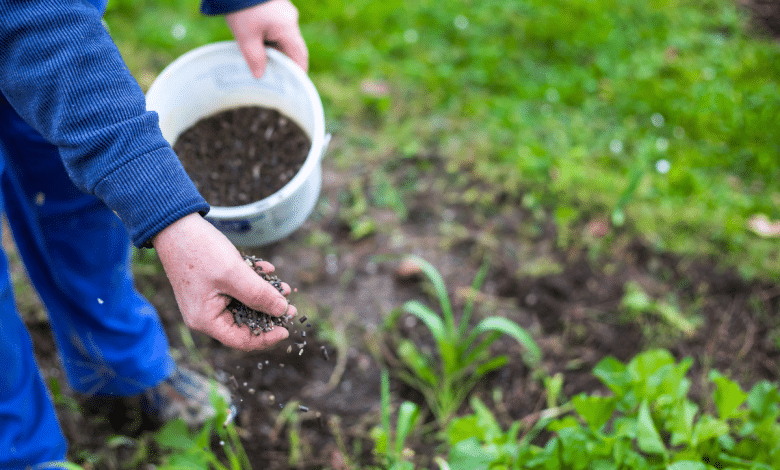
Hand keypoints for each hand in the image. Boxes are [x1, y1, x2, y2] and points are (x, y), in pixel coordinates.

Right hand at [152, 213, 296, 350]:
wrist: (176, 224)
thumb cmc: (200, 250)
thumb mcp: (234, 274)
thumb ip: (259, 295)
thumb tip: (282, 310)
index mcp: (206, 319)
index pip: (241, 340)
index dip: (267, 337)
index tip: (287, 328)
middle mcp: (205, 314)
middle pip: (243, 323)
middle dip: (268, 313)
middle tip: (290, 305)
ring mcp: (207, 299)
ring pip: (243, 304)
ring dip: (264, 295)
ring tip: (283, 287)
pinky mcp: (211, 285)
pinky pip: (236, 289)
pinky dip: (252, 281)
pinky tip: (267, 269)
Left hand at [225, 0, 308, 77]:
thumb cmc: (241, 6)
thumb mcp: (246, 36)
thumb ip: (255, 58)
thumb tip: (260, 76)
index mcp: (288, 28)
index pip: (300, 56)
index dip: (298, 73)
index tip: (292, 86)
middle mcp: (289, 19)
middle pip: (290, 48)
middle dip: (282, 62)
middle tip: (271, 77)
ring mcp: (282, 11)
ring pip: (282, 38)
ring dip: (273, 50)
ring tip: (259, 61)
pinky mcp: (273, 6)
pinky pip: (275, 27)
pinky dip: (268, 38)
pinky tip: (255, 43)